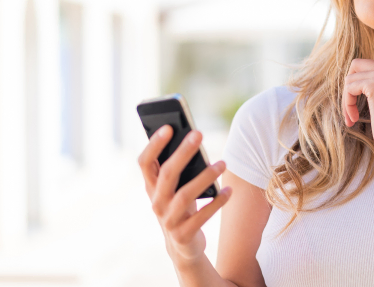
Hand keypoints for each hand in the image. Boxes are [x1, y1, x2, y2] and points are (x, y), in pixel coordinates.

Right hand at [138, 125, 232, 262]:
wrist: (182, 246)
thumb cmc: (180, 207)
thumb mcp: (174, 189)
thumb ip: (178, 169)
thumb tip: (192, 139)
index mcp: (151, 187)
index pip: (145, 163)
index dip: (154, 145)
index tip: (168, 127)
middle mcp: (156, 202)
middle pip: (167, 174)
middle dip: (182, 152)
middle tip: (199, 133)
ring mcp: (169, 220)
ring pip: (185, 195)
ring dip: (205, 177)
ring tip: (223, 163)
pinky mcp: (184, 235)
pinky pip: (202, 216)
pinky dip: (217, 202)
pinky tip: (229, 190)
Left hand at [342, 0, 373, 156]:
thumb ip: (372, 82)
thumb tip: (351, 78)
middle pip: (355, 65)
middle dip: (348, 88)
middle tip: (353, 110)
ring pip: (349, 77)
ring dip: (346, 99)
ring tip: (355, 115)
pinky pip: (349, 86)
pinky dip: (346, 103)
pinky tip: (355, 118)